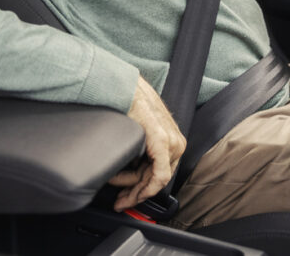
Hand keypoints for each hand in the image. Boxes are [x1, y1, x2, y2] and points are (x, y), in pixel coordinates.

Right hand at [109, 76, 185, 211]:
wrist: (122, 86)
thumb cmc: (127, 105)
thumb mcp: (139, 133)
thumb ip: (141, 152)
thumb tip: (130, 176)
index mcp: (172, 140)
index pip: (160, 175)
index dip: (143, 192)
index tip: (127, 200)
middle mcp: (176, 143)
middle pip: (157, 179)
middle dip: (136, 194)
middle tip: (120, 202)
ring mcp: (171, 142)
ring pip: (155, 180)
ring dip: (132, 187)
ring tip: (113, 182)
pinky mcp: (162, 142)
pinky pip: (158, 176)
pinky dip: (144, 188)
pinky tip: (129, 192)